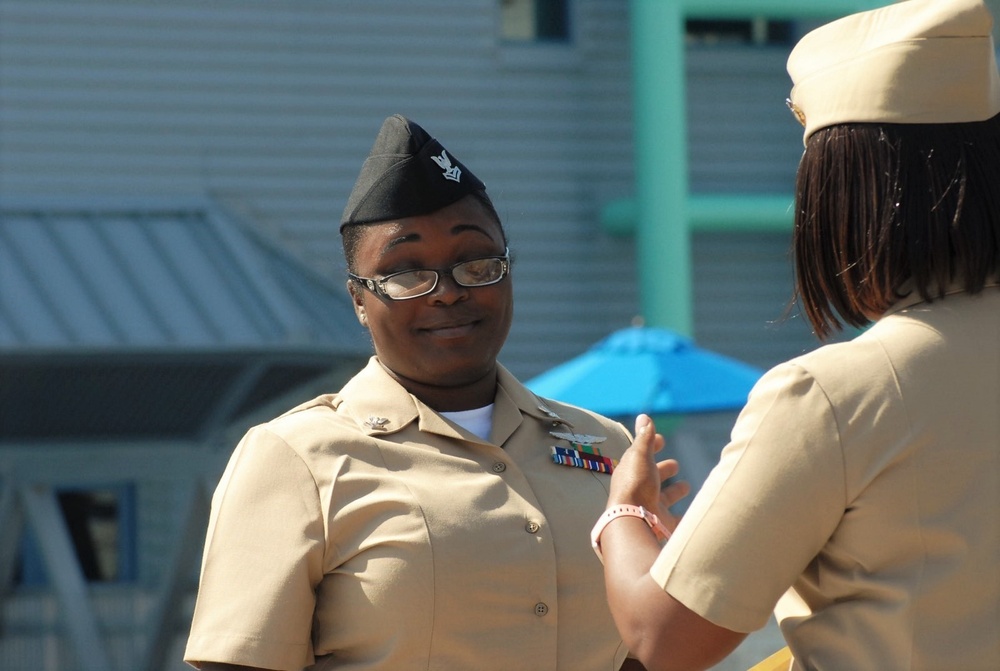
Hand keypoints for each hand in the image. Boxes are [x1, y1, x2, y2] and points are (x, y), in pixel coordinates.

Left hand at [608, 414, 688, 532]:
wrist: (633, 522)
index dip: (652, 446)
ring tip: (687, 486)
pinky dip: (683, 517)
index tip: (662, 439)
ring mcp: (650, 507)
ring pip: (664, 498)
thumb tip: (644, 416)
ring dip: (674, 492)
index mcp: (632, 472)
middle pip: (653, 477)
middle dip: (663, 470)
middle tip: (675, 464)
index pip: (642, 455)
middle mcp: (640, 489)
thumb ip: (645, 437)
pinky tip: (692, 514)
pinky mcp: (661, 524)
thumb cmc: (636, 484)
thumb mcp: (641, 456)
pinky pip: (674, 520)